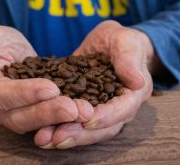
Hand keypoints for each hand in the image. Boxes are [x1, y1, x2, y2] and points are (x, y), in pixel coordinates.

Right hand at [0, 24, 93, 133]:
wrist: (9, 56)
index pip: (4, 95)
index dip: (26, 93)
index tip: (51, 87)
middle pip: (22, 117)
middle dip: (49, 113)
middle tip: (77, 108)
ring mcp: (15, 116)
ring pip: (37, 124)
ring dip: (61, 120)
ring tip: (85, 112)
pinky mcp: (32, 117)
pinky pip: (48, 122)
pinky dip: (65, 120)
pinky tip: (85, 113)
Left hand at [34, 20, 153, 148]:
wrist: (109, 44)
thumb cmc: (120, 40)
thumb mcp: (125, 42)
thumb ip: (129, 59)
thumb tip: (137, 81)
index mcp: (134, 92)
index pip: (122, 109)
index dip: (105, 117)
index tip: (86, 120)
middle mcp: (120, 108)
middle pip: (104, 128)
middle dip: (81, 134)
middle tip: (57, 138)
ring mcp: (103, 111)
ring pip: (89, 130)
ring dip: (68, 135)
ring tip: (44, 139)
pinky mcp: (87, 109)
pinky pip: (75, 121)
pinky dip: (59, 127)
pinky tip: (42, 130)